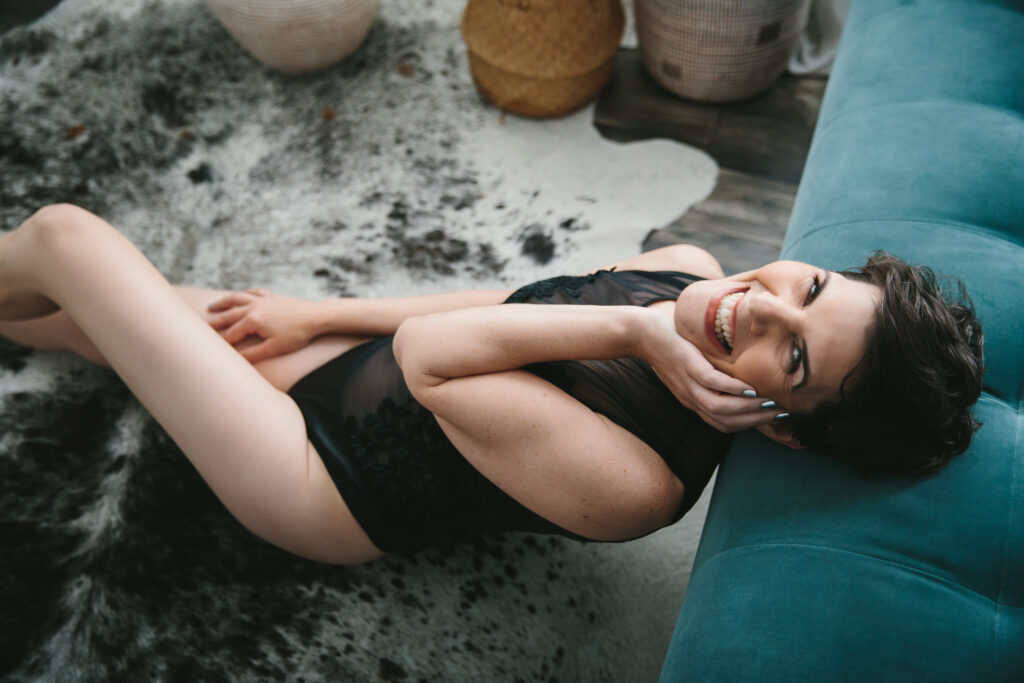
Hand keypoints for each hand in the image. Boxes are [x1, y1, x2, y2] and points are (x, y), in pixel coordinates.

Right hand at [207, 289, 317, 362]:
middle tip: (200, 329)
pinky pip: (253, 292)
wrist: (317, 316)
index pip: (231, 334)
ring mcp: (263, 299)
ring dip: (223, 303)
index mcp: (253, 320)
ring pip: (237, 299)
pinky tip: (241, 297)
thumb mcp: (274, 348)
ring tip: (211, 307)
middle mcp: (254, 307)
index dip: (221, 343)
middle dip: (215, 322)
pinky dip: (244, 294)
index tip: (209, 349)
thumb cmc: (297, 334)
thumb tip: (235, 359)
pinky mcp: (272, 296)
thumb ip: (253, 355)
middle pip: (229, 315)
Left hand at [639, 312, 782, 432]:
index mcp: (692, 401)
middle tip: (781, 413)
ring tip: (770, 402)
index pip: (724, 424)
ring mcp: (688, 384)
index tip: (774, 418)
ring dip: (748, 409)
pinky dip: (733, 389)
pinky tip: (750, 387)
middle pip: (726, 422)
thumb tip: (740, 373)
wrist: (641, 333)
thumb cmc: (671, 347)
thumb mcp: (690, 369)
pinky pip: (712, 384)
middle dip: (756, 421)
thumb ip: (710, 376)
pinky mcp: (687, 366)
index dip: (750, 425)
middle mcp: (690, 398)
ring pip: (720, 409)